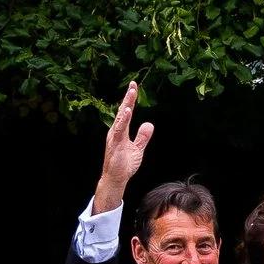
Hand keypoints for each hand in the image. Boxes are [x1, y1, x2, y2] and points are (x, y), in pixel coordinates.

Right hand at [92, 81, 154, 213]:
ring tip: (131, 94)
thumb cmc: (124, 164)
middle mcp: (116, 131)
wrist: (116, 179)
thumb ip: (143, 137)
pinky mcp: (114, 145)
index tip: (134, 86)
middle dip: (128, 98)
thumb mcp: (138, 149)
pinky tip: (126, 112)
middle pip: (123, 111)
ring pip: (120, 118)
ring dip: (126, 105)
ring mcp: (114, 137)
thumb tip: (149, 124)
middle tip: (133, 84)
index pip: (127, 112)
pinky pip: (119, 130)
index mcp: (121, 131)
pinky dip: (123, 120)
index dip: (130, 100)